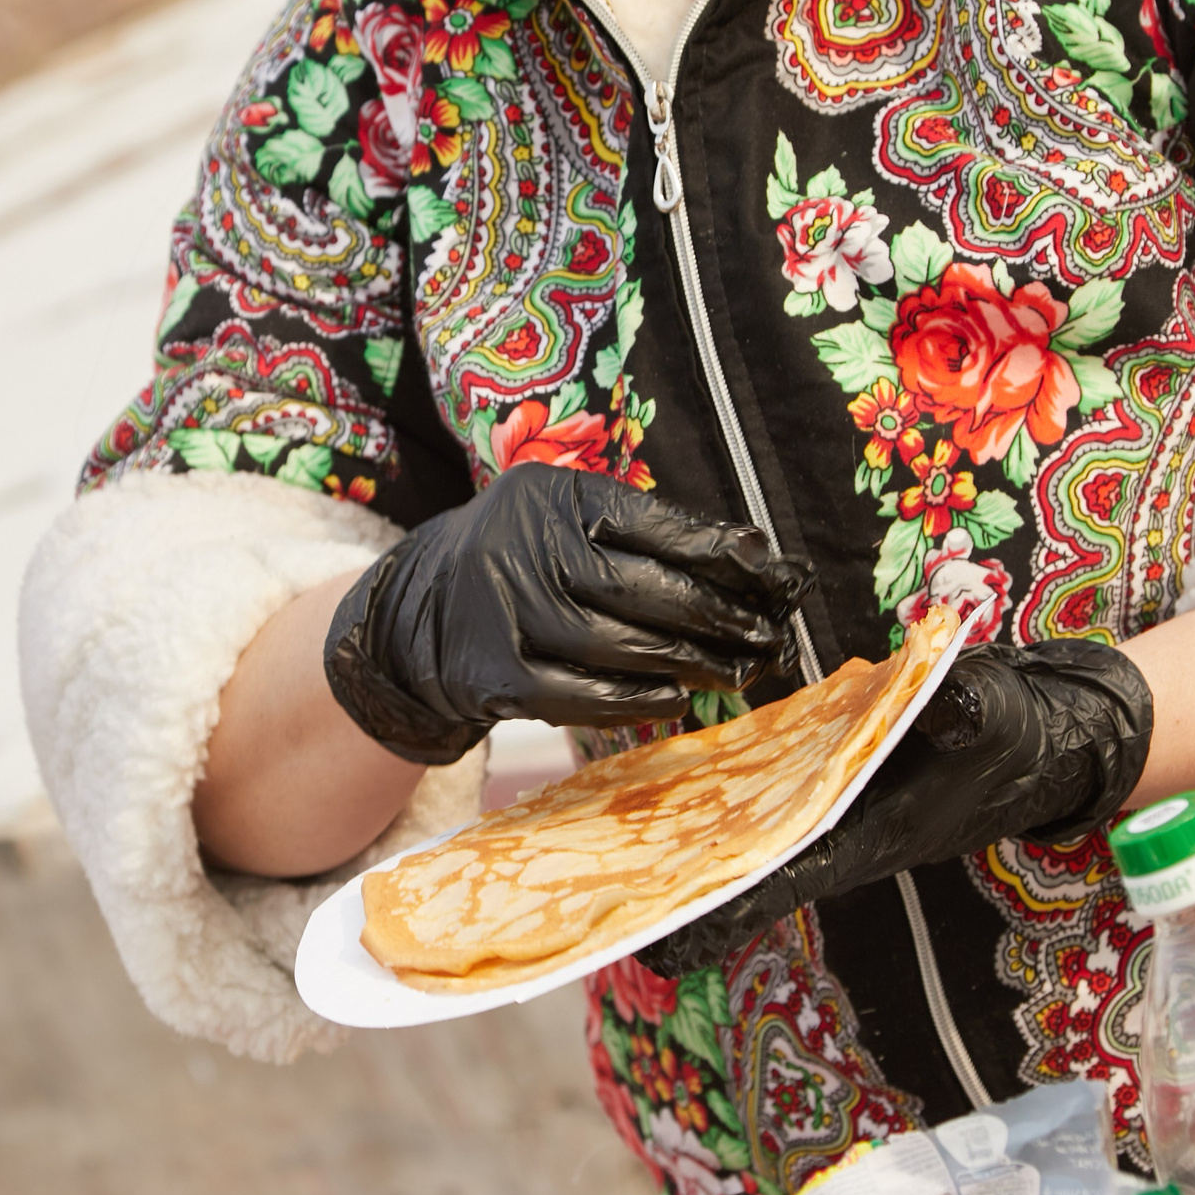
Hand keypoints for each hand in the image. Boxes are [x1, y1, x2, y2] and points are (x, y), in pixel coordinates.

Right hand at [323, 462, 813, 763]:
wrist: (422, 608)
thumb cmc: (523, 559)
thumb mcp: (568, 519)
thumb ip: (644, 533)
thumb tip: (748, 560)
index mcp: (552, 496)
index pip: (649, 522)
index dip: (716, 550)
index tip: (773, 570)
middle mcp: (521, 546)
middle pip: (637, 587)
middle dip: (715, 615)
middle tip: (768, 635)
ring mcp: (504, 612)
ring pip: (613, 644)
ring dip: (685, 662)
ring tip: (736, 669)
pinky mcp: (493, 673)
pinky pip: (577, 693)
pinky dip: (633, 698)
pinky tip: (675, 697)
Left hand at [639, 638, 1153, 975]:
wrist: (1041, 741)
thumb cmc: (1013, 735)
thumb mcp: (995, 714)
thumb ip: (968, 709)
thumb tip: (942, 700)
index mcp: (864, 837)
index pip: (778, 884)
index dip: (719, 914)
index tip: (656, 949)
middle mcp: (834, 836)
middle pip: (740, 876)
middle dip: (674, 895)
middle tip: (591, 912)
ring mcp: (827, 816)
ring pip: (743, 845)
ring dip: (684, 855)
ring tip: (599, 865)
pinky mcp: (824, 788)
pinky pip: (757, 807)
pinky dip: (713, 808)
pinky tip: (659, 799)